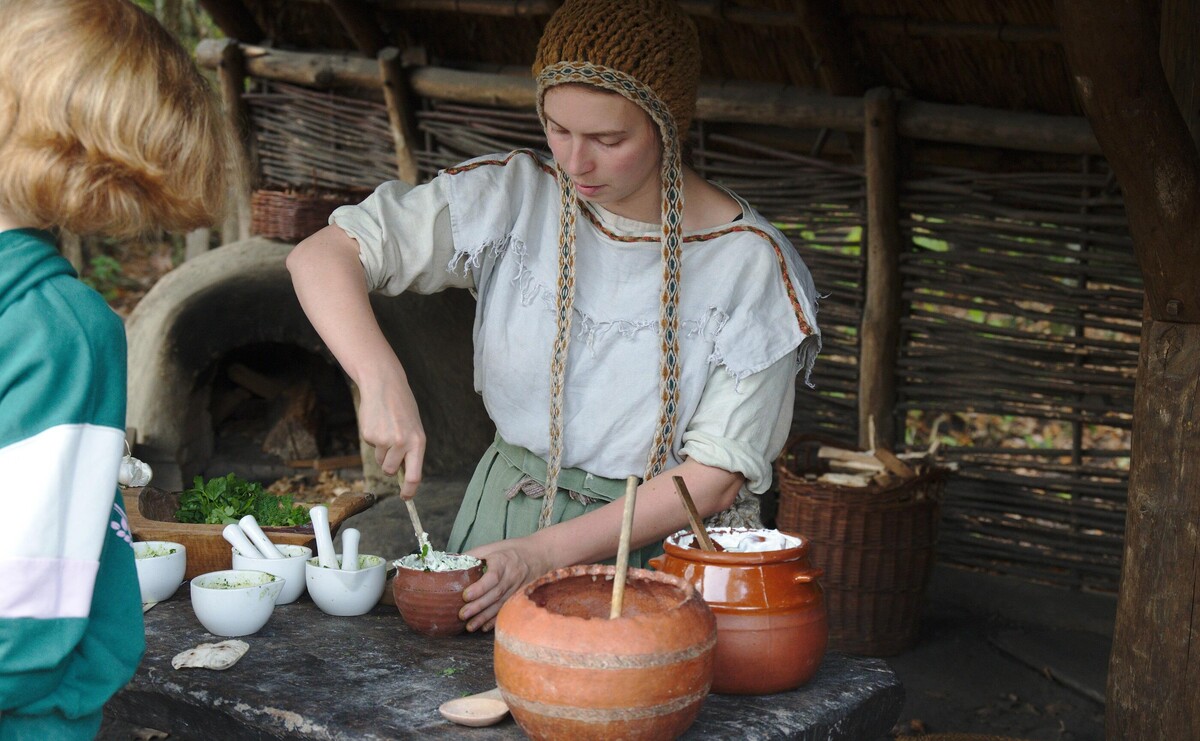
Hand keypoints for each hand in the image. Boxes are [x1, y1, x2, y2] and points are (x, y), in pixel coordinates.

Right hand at [355, 371, 424, 498]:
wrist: (384, 385)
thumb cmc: (402, 407)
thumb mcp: (414, 428)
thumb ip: (411, 450)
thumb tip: (403, 475)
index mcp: (418, 442)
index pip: (414, 475)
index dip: (409, 491)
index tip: (405, 497)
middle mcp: (402, 443)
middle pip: (391, 471)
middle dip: (389, 466)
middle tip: (392, 447)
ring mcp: (384, 440)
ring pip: (380, 460)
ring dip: (381, 451)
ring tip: (386, 428)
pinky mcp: (369, 435)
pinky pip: (371, 446)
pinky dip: (373, 438)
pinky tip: (377, 422)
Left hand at [459, 538, 555, 631]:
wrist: (540, 555)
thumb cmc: (511, 550)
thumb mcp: (492, 547)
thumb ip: (473, 556)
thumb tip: (450, 565)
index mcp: (504, 562)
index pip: (493, 577)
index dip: (479, 588)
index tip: (466, 595)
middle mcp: (512, 577)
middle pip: (495, 594)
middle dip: (478, 606)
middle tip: (462, 615)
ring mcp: (517, 589)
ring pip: (500, 605)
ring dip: (484, 617)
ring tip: (469, 626)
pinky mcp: (519, 597)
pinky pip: (506, 610)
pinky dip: (495, 620)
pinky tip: (484, 627)